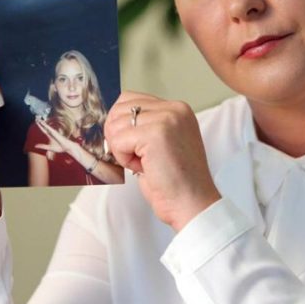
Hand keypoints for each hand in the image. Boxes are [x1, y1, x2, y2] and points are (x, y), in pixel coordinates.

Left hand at [34, 119, 88, 166]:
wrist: (67, 148)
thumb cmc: (60, 148)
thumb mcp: (49, 148)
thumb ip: (43, 146)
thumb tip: (35, 146)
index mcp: (50, 136)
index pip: (44, 130)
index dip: (40, 126)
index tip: (37, 123)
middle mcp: (51, 133)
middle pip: (44, 127)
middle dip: (40, 123)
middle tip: (36, 119)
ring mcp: (53, 132)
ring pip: (46, 126)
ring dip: (41, 122)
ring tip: (37, 119)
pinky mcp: (54, 132)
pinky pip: (49, 128)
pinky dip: (45, 125)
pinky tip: (42, 122)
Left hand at [105, 91, 220, 230]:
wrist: (192, 204)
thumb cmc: (176, 182)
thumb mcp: (163, 143)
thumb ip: (145, 126)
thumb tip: (112, 121)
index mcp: (178, 109)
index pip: (130, 99)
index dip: (121, 125)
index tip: (134, 146)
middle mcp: (175, 109)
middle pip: (119, 109)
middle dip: (119, 136)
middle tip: (139, 158)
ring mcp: (167, 119)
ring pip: (116, 125)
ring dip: (122, 150)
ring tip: (145, 163)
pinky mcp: (156, 134)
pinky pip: (118, 141)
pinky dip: (124, 159)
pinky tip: (143, 168)